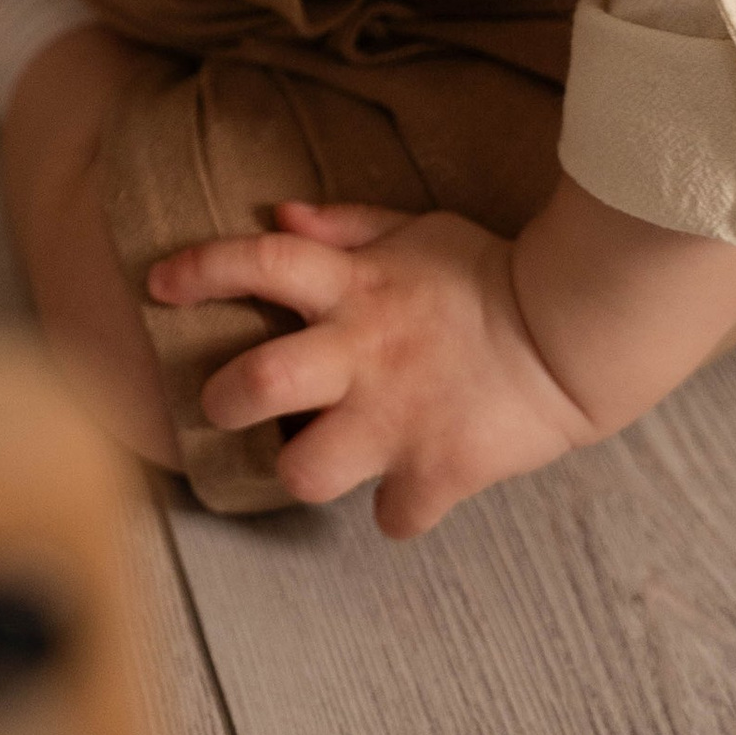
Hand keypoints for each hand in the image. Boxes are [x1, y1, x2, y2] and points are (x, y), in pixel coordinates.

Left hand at [147, 198, 597, 538]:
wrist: (576, 333)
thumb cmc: (490, 274)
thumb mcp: (417, 229)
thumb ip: (345, 224)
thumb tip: (278, 215)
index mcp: (352, 288)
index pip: (257, 263)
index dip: (200, 270)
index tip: (158, 285)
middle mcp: (361, 355)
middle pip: (258, 384)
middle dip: (222, 400)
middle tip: (224, 404)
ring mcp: (396, 420)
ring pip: (304, 471)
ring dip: (298, 471)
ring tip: (312, 461)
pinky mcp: (438, 471)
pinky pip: (392, 519)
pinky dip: (397, 512)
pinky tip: (405, 493)